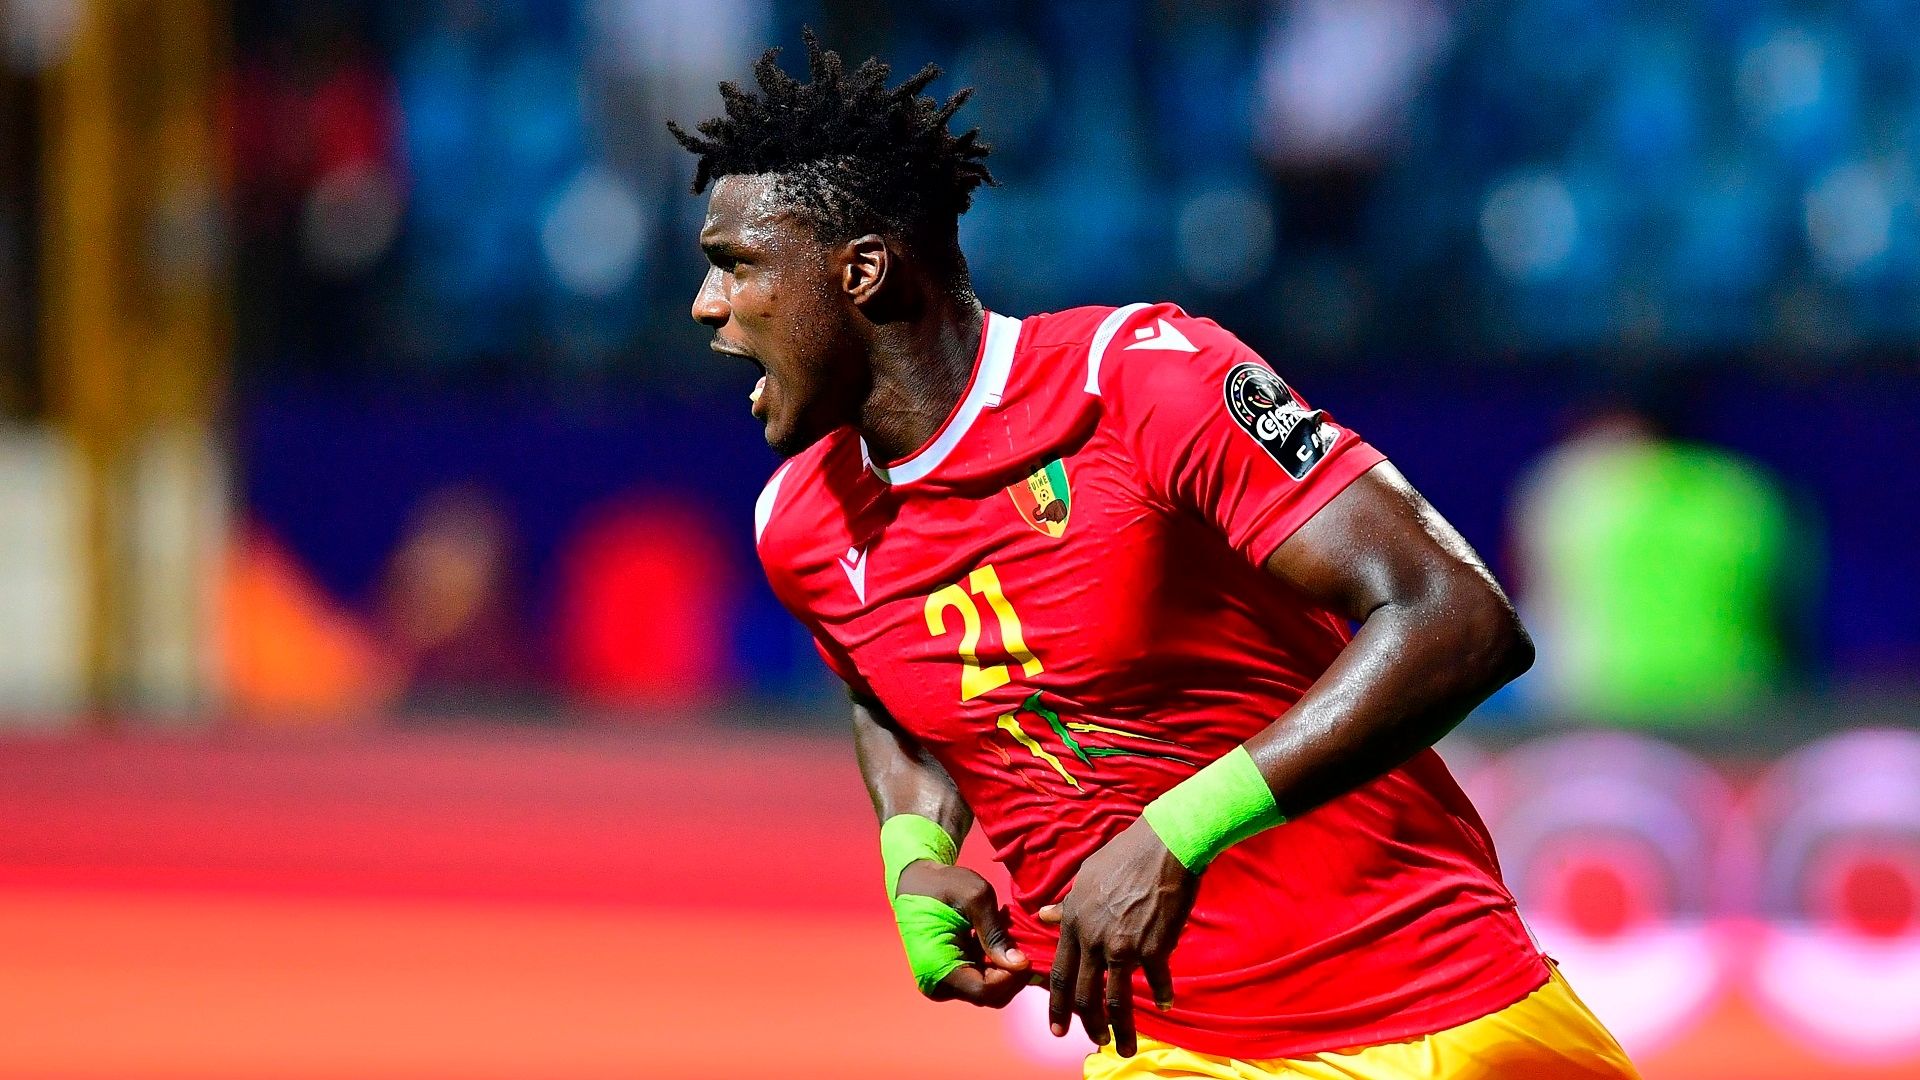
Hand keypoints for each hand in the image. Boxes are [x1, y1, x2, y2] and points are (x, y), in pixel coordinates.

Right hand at [897, 861, 1031, 1006]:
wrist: (915, 882)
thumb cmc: (942, 884)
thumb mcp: (975, 898)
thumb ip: (996, 933)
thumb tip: (1020, 964)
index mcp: (938, 968)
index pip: (985, 991)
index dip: (1011, 976)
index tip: (1025, 953)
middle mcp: (939, 984)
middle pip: (990, 995)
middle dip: (1012, 972)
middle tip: (1021, 942)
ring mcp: (945, 982)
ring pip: (990, 988)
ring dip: (1005, 965)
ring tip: (1007, 934)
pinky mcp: (952, 975)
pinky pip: (982, 978)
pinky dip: (995, 962)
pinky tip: (996, 938)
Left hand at [1039, 818, 1196, 1056]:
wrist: (1164, 846)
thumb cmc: (1125, 855)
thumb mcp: (1086, 876)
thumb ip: (1067, 904)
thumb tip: (1045, 915)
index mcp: (1073, 922)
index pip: (1058, 973)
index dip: (1056, 1005)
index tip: (1056, 1028)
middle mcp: (1093, 939)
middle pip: (1085, 995)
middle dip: (1088, 1024)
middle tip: (1095, 1041)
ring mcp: (1122, 947)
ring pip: (1116, 1001)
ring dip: (1121, 1029)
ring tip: (1124, 1045)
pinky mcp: (1153, 948)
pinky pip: (1156, 982)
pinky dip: (1162, 995)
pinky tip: (1165, 1002)